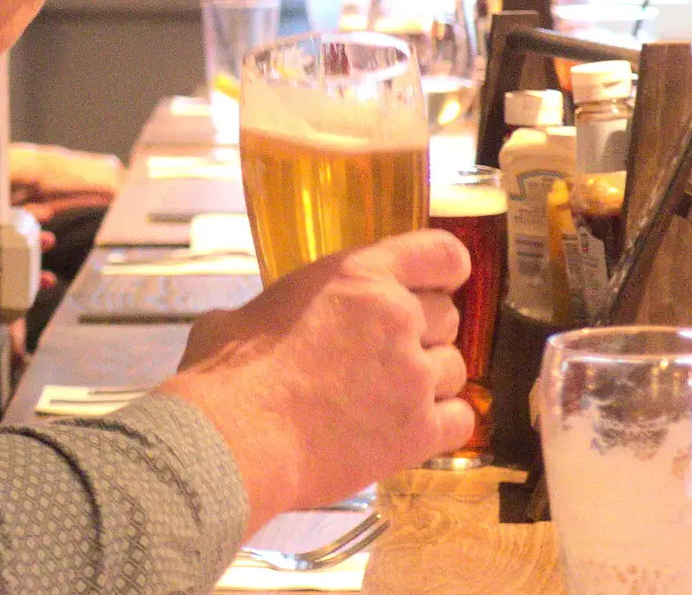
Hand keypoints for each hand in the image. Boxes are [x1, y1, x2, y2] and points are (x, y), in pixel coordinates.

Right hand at [162, 229, 471, 530]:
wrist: (238, 438)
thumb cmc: (230, 374)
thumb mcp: (244, 315)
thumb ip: (272, 313)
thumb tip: (247, 327)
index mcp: (355, 276)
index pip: (438, 253)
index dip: (444, 268)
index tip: (439, 281)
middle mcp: (395, 317)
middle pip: (447, 315)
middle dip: (422, 331)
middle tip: (385, 350)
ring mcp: (412, 376)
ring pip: (455, 368)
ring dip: (429, 378)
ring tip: (389, 394)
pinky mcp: (419, 432)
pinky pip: (461, 419)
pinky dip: (441, 422)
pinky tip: (409, 425)